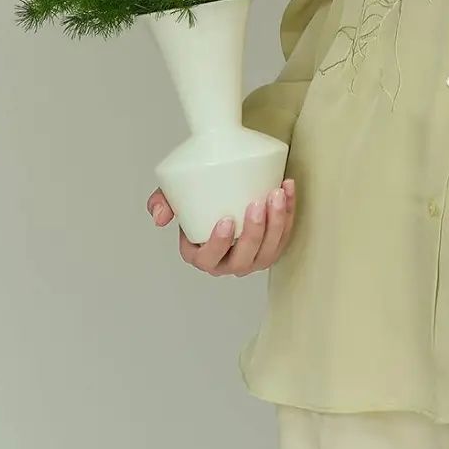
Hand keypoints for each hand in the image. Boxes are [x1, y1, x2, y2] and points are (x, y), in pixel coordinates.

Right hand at [146, 181, 295, 275]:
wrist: (230, 186)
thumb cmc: (203, 198)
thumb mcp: (177, 197)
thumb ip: (162, 202)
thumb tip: (159, 216)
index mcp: (203, 255)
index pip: (209, 258)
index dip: (219, 244)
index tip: (226, 220)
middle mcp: (229, 262)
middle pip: (244, 258)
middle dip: (253, 232)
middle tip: (256, 203)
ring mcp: (254, 257)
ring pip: (269, 249)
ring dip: (276, 223)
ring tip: (276, 194)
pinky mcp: (274, 245)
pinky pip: (285, 234)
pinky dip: (289, 212)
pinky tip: (287, 189)